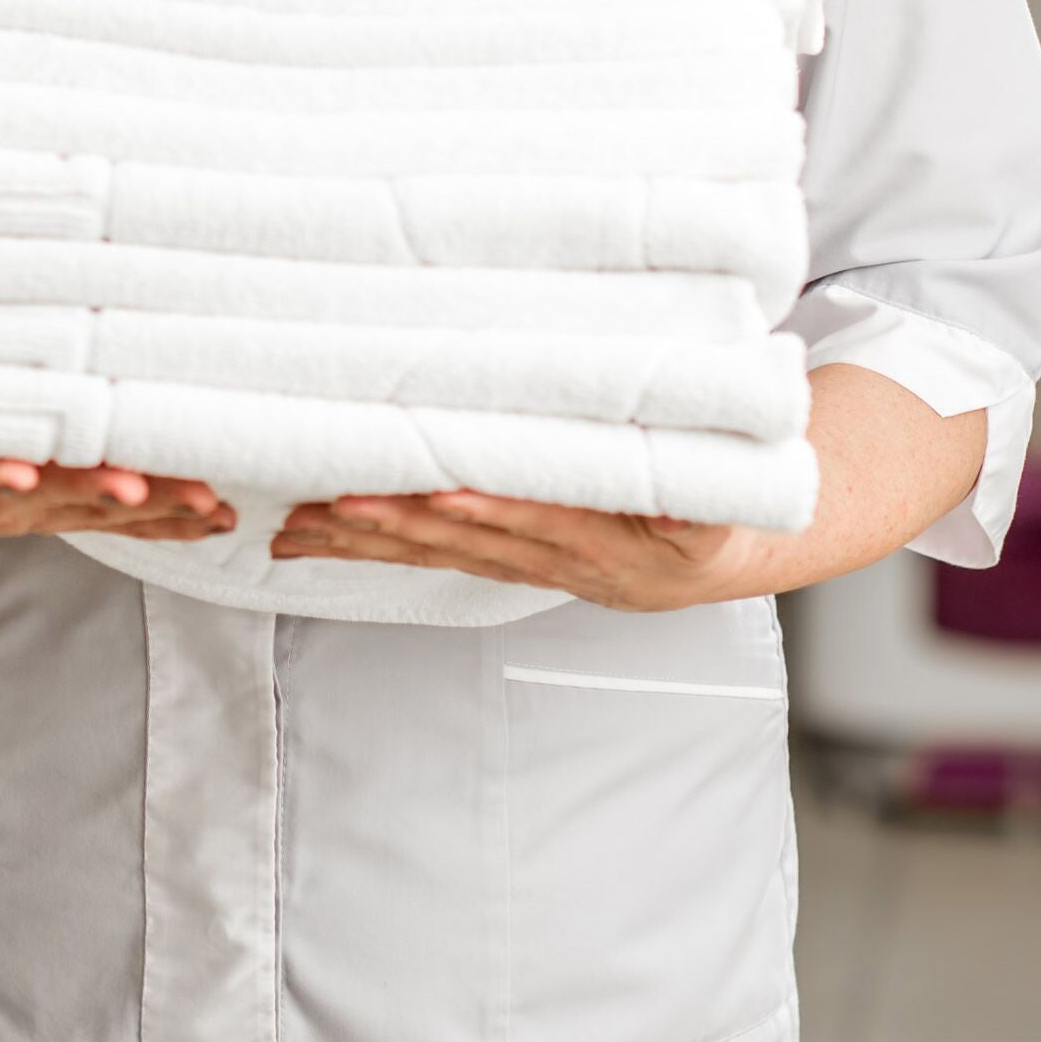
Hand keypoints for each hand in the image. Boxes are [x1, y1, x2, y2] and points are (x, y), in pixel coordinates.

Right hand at [0, 458, 228, 556]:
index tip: (18, 476)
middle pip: (41, 495)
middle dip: (94, 492)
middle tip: (140, 489)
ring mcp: (23, 506)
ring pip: (89, 508)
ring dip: (150, 509)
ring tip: (202, 504)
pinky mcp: (50, 507)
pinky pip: (111, 518)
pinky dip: (164, 520)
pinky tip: (215, 514)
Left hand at [270, 493, 774, 610]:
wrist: (722, 553)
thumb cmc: (722, 507)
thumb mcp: (736, 499)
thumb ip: (708, 484)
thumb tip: (695, 475)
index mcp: (622, 546)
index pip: (549, 524)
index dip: (498, 511)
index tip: (446, 495)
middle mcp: (566, 564)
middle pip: (474, 544)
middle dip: (403, 525)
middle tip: (341, 504)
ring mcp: (529, 566)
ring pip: (438, 554)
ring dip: (370, 542)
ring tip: (304, 526)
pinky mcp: (502, 558)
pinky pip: (428, 556)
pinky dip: (370, 546)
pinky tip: (317, 536)